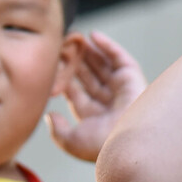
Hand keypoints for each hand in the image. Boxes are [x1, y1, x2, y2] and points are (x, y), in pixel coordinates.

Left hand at [48, 32, 147, 162]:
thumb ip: (57, 130)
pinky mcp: (132, 77)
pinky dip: (107, 46)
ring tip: (74, 37)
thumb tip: (49, 116)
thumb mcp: (71, 142)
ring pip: (102, 65)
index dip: (64, 79)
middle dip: (76, 62)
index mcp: (92, 118)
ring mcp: (120, 89)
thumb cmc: (99, 146)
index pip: (75, 94)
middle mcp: (106, 102)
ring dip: (89, 51)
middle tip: (62, 46)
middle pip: (88, 77)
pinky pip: (118, 57)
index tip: (51, 65)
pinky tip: (92, 35)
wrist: (127, 141)